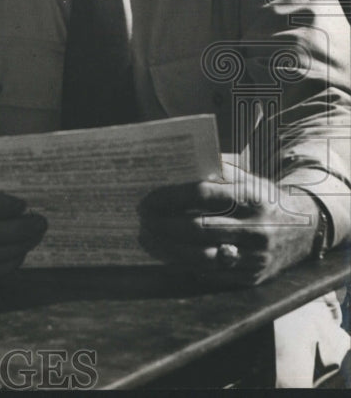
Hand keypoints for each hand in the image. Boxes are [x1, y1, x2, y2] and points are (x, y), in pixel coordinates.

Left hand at [139, 163, 319, 285]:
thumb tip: (171, 168)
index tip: (147, 200)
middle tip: (142, 220)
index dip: (169, 197)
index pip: (202, 194)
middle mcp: (257, 228)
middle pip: (198, 229)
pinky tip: (166, 253)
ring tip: (146, 238)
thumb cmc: (261, 198)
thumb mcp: (246, 178)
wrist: (303, 229)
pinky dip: (183, 264)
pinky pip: (210, 274)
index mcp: (253, 197)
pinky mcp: (252, 277)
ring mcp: (256, 257)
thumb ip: (214, 172)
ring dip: (167, 248)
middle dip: (163, 225)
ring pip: (202, 256)